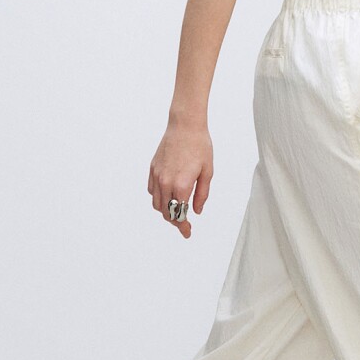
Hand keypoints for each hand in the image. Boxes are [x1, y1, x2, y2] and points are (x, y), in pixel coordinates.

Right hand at [148, 119, 213, 237]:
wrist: (185, 126)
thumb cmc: (200, 146)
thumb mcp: (208, 172)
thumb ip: (201, 194)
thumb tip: (195, 210)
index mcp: (181, 184)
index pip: (179, 214)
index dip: (183, 226)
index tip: (187, 233)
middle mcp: (165, 182)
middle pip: (166, 212)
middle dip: (175, 221)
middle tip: (185, 224)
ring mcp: (157, 175)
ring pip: (156, 203)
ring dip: (166, 211)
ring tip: (177, 212)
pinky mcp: (152, 169)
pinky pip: (151, 191)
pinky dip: (158, 199)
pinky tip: (168, 197)